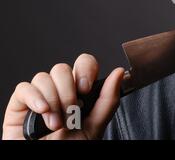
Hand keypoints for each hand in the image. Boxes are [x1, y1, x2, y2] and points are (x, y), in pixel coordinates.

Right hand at [2, 53, 124, 139]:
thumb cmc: (70, 147)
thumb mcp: (95, 126)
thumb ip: (108, 99)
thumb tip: (119, 72)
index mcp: (80, 92)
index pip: (84, 64)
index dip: (85, 69)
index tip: (86, 89)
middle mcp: (59, 91)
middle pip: (62, 68)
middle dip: (68, 91)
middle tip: (71, 110)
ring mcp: (39, 96)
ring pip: (44, 77)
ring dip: (53, 100)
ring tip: (56, 123)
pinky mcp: (19, 105)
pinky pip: (24, 88)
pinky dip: (34, 98)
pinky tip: (42, 112)